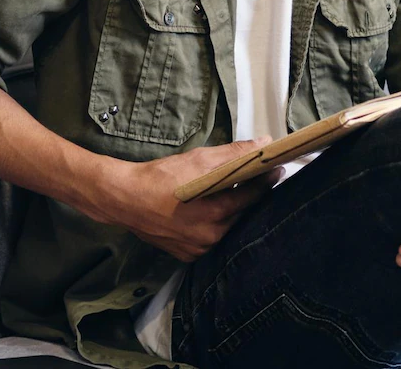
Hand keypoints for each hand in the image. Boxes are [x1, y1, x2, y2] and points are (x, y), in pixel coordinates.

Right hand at [98, 138, 278, 261]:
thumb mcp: (199, 159)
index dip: (266, 181)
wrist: (124, 199)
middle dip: (251, 197)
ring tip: (235, 194)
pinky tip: (213, 211)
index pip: (253, 196)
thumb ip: (233, 154)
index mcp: (217, 214)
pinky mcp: (187, 255)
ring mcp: (198, 249)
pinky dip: (215, 225)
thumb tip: (263, 145)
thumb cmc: (161, 177)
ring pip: (228, 229)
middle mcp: (211, 237)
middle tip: (257, 180)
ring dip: (233, 212)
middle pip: (242, 214)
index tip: (276, 169)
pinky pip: (211, 240)